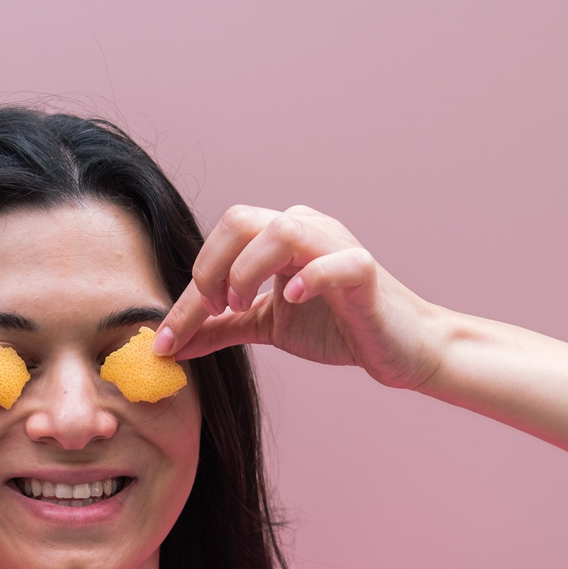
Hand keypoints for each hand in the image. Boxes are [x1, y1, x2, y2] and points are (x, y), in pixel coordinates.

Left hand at [155, 205, 448, 389]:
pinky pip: (335, 262)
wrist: (400, 349)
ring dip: (248, 268)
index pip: (220, 245)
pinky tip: (290, 299)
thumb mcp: (268, 326)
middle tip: (213, 309)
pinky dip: (308, 277)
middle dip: (212, 268)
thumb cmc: (338, 328)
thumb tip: (172, 344)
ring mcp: (337, 246)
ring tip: (242, 304)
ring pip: (282, 229)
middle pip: (240, 220)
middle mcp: (306, 229)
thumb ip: (221, 327)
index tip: (167, 340)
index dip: (187, 292)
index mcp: (279, 238)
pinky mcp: (365, 272)